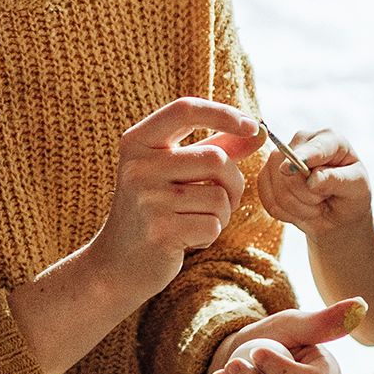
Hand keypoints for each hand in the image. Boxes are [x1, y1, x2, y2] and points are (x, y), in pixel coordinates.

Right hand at [82, 98, 261, 303]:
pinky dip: (210, 235)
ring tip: (194, 221)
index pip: (184, 109)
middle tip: (223, 200)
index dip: (224, 113)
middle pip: (216, 159)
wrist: (115, 264)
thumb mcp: (174, 172)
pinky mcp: (160, 231)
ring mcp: (147, 199)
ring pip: (219, 196)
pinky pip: (213, 224)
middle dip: (233, 182)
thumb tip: (258, 132)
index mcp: (137, 143)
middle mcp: (138, 167)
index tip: (253, 127)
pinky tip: (186, 240)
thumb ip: (214, 148)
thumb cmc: (151, 211)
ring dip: (221, 213)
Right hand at [256, 128, 373, 237]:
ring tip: (314, 206)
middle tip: (323, 200)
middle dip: (307, 195)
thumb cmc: (351, 196)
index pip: (314, 147)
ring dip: (297, 207)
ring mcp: (281, 157)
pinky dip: (284, 212)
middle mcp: (302, 142)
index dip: (302, 157)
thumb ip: (337, 180)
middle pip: (289, 169)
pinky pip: (267, 198)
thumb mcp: (357, 188)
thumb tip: (313, 179)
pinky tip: (299, 210)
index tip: (289, 169)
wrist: (338, 213)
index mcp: (329, 139)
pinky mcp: (267, 175)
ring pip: (277, 187)